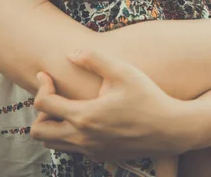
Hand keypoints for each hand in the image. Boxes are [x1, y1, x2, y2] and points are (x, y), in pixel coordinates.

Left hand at [30, 50, 187, 160]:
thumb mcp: (123, 71)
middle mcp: (83, 138)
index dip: (41, 85)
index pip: (42, 104)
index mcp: (84, 116)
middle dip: (40, 113)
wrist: (172, 129)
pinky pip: (73, 149)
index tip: (47, 75)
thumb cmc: (149, 97)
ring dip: (53, 125)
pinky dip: (70, 134)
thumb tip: (71, 53)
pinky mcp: (102, 156)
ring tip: (69, 106)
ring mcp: (92, 150)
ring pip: (53, 143)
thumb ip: (94, 59)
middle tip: (56, 96)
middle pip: (38, 132)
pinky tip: (89, 118)